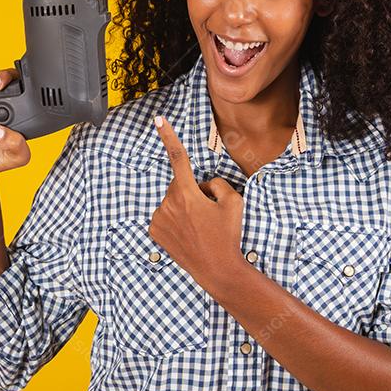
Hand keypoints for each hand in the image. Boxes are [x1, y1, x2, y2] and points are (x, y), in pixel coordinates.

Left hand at [149, 115, 245, 292]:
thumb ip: (218, 183)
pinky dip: (175, 220)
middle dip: (193, 191)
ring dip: (184, 207)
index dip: (168, 136)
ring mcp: (159, 219)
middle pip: (179, 184)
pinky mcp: (155, 232)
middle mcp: (168, 204)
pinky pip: (166, 215)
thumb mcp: (234, 202)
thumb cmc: (228, 235)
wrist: (218, 270)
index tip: (158, 119)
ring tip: (200, 228)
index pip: (178, 158)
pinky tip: (188, 234)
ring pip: (172, 201)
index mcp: (187, 194)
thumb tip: (204, 184)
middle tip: (209, 213)